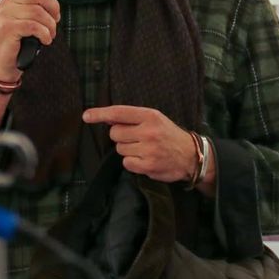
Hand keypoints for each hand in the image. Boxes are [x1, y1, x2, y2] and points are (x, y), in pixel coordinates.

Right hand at [0, 0, 60, 80]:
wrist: (5, 64)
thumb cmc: (21, 41)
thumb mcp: (29, 18)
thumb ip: (37, 5)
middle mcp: (6, 2)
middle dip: (54, 7)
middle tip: (55, 20)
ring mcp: (5, 15)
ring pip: (38, 11)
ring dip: (50, 25)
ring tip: (50, 34)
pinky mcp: (7, 29)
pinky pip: (34, 26)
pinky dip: (45, 34)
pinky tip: (45, 40)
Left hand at [83, 105, 198, 183]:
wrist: (191, 156)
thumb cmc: (169, 135)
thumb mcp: (156, 120)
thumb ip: (133, 118)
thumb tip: (106, 118)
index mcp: (150, 116)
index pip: (119, 113)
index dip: (100, 114)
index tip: (86, 116)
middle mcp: (149, 131)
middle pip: (115, 133)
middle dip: (121, 137)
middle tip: (136, 138)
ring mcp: (149, 150)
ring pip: (119, 149)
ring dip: (128, 150)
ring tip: (144, 149)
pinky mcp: (148, 166)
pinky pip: (126, 163)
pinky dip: (132, 162)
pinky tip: (145, 160)